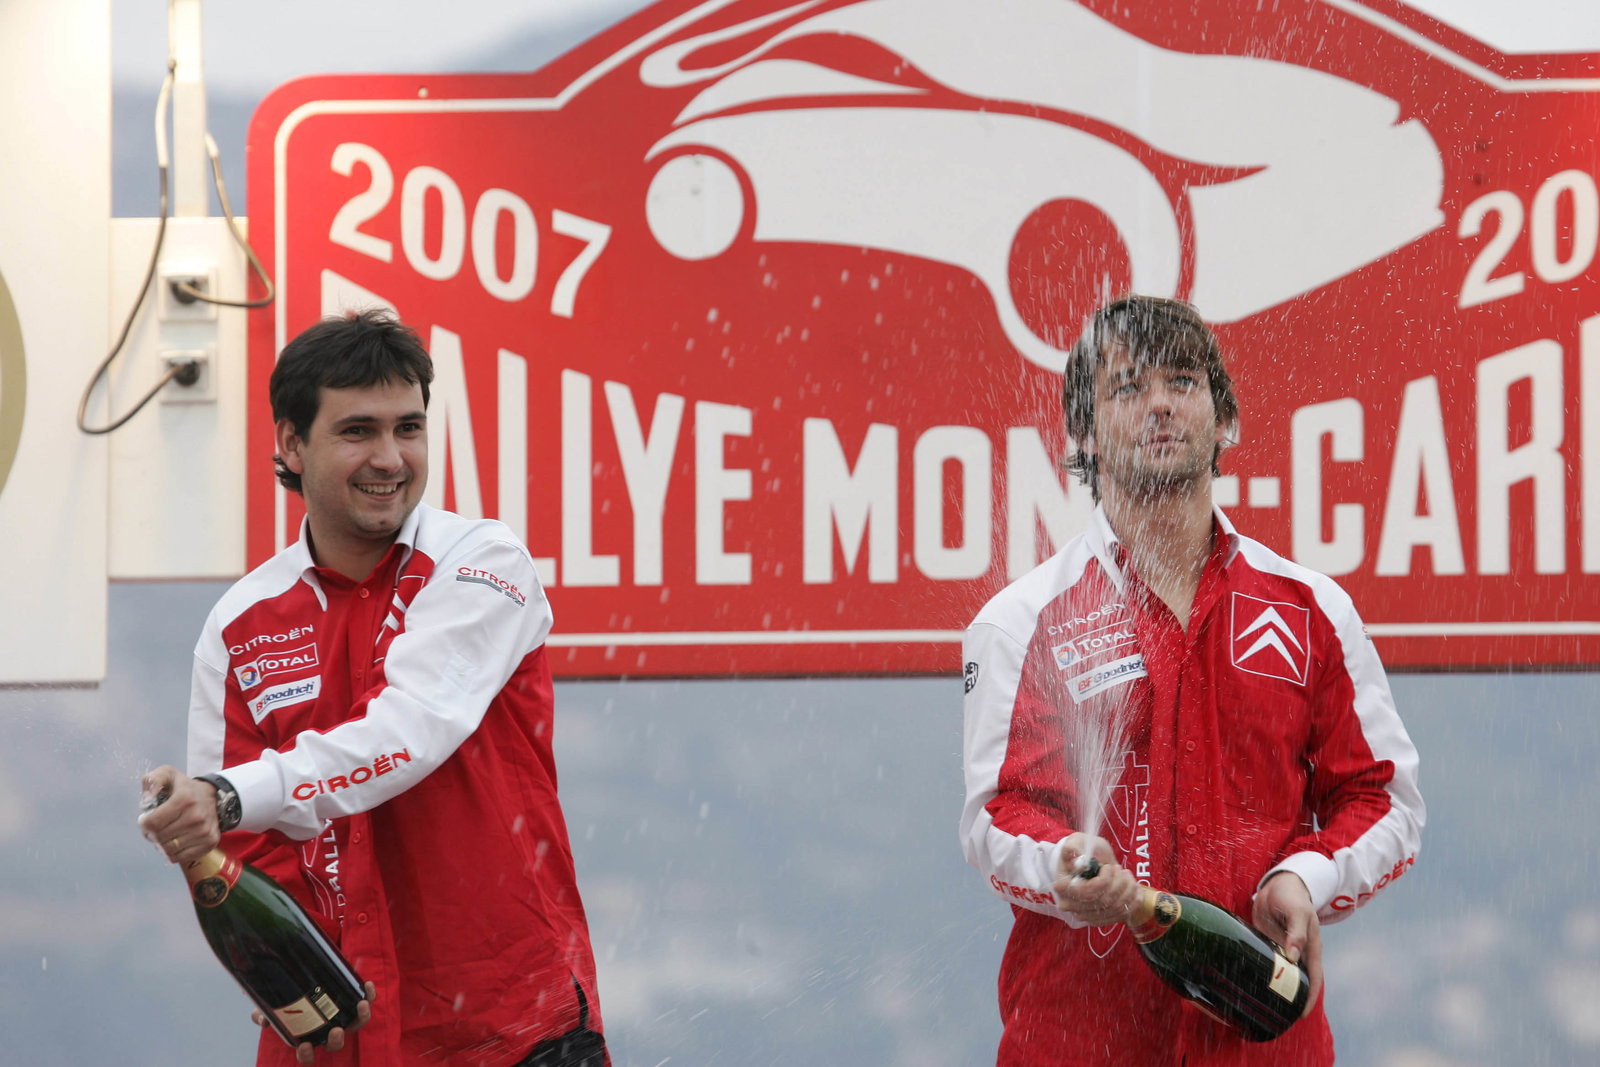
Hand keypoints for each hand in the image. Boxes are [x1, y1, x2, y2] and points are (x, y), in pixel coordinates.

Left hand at [137, 766, 219, 866]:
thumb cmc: (185, 788)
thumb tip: (147, 798)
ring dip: (161, 844)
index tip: (146, 819)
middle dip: (151, 834)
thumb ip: (152, 780)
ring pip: (168, 850)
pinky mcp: (209, 842)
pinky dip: (172, 852)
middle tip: (155, 827)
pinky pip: (179, 858)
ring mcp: (204, 831)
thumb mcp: (168, 774)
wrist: (215, 797)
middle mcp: (197, 816)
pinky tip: (175, 840)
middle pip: (159, 838)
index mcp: (184, 798)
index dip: (144, 824)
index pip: (153, 823)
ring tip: (165, 833)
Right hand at [253, 982, 376, 1063]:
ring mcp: (342, 1016)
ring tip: (360, 1005)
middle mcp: (327, 1030)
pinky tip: (367, 985)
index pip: (307, 1056)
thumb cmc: (285, 996)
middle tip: (336, 1031)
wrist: (302, 973)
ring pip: (356, 1024)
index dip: (306, 1055)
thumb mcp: (270, 1006)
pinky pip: (366, 1001)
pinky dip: (369, 995)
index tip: (303, 1045)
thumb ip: (263, 1013)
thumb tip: (261, 1019)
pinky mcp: (353, 1000)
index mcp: (307, 1037)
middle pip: (336, 1043)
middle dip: (337, 1040)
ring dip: (361, 1018)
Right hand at [1052, 833, 1141, 925]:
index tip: (1109, 867)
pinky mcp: (1101, 919)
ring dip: (1128, 890)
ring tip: (1126, 875)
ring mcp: (1086, 915)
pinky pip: (1122, 914)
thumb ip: (1073, 850)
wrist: (1089, 860)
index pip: (1087, 892)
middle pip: (1104, 902)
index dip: (1104, 881)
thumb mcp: (1076, 842)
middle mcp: (1072, 905)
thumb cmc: (1082, 850)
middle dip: (1119, 883)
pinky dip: (1134, 901)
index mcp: (1063, 887)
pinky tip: (1134, 887)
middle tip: (1120, 868)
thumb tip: (1079, 865)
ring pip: (1115, 908)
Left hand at [1252, 872, 1322, 1017]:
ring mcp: (1282, 950)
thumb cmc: (1293, 897)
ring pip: (1280, 975)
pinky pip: (1265, 963)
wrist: (1279, 883)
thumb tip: (1294, 955)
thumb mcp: (1298, 912)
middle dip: (1290, 999)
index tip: (1300, 1015)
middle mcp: (1297, 954)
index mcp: (1310, 949)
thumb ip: (1297, 933)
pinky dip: (1260, 975)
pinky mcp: (1267, 944)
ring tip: (1262, 1008)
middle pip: (1296, 982)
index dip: (1308, 998)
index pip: (1313, 979)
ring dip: (1274, 989)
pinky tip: (1249, 984)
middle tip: (1277, 1018)